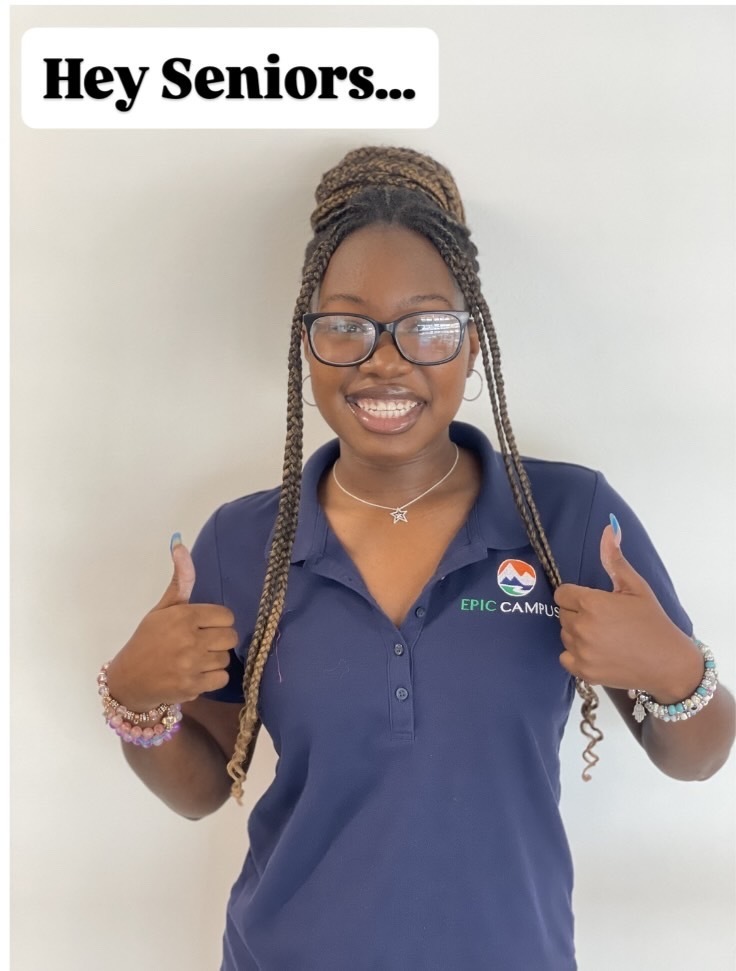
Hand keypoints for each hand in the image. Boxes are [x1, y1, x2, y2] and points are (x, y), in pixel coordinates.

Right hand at [106, 535, 237, 710]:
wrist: (129, 679)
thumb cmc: (148, 640)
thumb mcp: (163, 608)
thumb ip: (180, 579)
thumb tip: (179, 543)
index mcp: (184, 616)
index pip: (226, 616)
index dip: (218, 621)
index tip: (204, 626)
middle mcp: (189, 639)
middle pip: (230, 637)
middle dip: (219, 640)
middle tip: (202, 643)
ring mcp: (192, 665)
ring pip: (226, 658)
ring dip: (214, 660)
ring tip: (196, 659)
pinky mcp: (193, 686)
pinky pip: (222, 679)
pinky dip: (212, 678)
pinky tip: (197, 674)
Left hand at [554, 518, 700, 698]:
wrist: (667, 663)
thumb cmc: (652, 622)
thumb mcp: (636, 587)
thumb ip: (615, 559)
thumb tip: (608, 528)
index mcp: (592, 603)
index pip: (562, 593)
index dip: (576, 595)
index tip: (593, 601)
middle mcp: (582, 627)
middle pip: (563, 613)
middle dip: (578, 613)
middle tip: (603, 620)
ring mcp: (581, 651)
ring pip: (565, 635)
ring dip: (577, 634)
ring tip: (604, 636)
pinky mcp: (583, 671)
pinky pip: (565, 657)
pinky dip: (576, 655)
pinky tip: (596, 652)